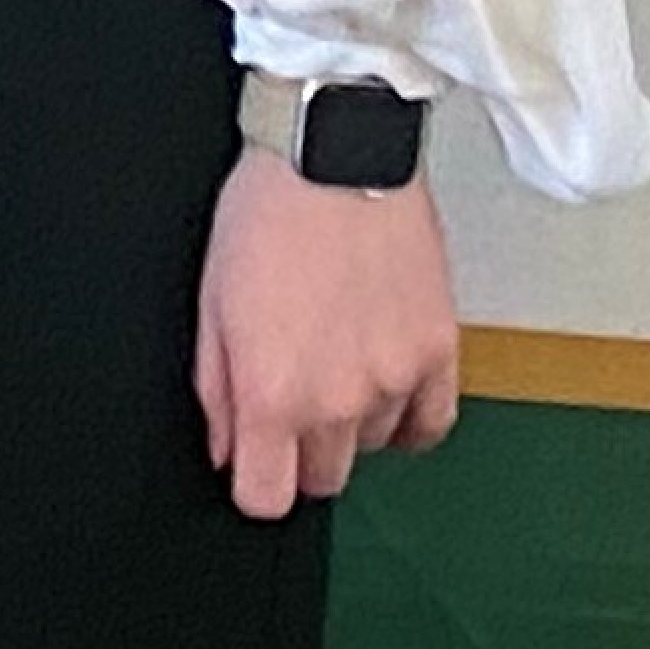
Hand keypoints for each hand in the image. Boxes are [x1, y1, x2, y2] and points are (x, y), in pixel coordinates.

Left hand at [191, 159, 458, 514]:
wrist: (333, 149)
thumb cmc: (267, 210)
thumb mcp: (212, 300)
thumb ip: (217, 390)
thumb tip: (226, 449)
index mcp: (273, 391)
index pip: (267, 498)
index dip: (256, 483)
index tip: (255, 461)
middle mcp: (337, 398)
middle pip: (323, 479)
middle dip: (302, 451)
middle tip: (294, 396)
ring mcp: (394, 377)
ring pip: (372, 447)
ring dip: (354, 421)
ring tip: (338, 355)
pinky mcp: (438, 350)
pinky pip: (430, 425)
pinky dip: (409, 417)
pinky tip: (388, 384)